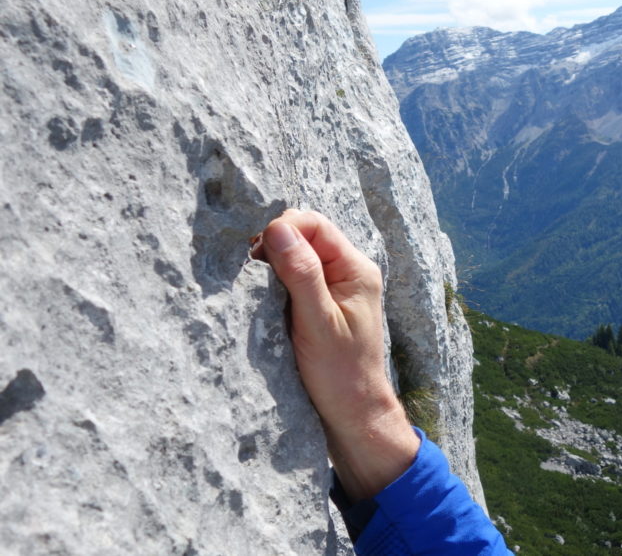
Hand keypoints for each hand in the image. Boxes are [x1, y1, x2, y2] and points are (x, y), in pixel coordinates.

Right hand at [254, 209, 419, 501]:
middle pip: (305, 236)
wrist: (353, 412)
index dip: (282, 229)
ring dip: (272, 265)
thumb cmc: (339, 372)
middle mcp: (348, 271)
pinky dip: (275, 283)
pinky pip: (295, 278)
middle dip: (274, 245)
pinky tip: (262, 299)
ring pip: (296, 256)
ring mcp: (335, 287)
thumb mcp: (317, 321)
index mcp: (355, 269)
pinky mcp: (321, 304)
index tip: (255, 254)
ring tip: (254, 288)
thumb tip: (278, 228)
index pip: (314, 225)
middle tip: (250, 272)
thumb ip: (300, 274)